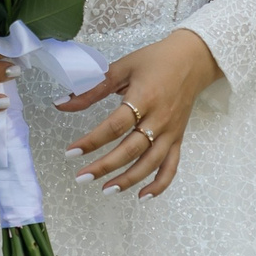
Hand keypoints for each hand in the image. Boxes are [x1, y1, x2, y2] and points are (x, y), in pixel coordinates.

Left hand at [54, 27, 223, 197]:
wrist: (193, 59)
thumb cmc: (155, 61)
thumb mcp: (122, 67)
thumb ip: (93, 88)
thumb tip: (62, 102)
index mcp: (144, 98)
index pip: (115, 125)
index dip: (92, 141)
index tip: (71, 152)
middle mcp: (159, 119)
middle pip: (132, 149)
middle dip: (106, 166)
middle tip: (82, 177)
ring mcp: (171, 132)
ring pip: (151, 163)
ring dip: (129, 179)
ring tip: (106, 190)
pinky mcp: (179, 139)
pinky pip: (171, 166)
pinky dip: (160, 184)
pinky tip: (143, 196)